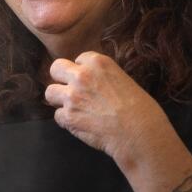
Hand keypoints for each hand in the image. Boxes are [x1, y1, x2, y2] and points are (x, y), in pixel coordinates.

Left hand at [43, 51, 169, 167]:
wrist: (139, 132)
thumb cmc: (141, 109)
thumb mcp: (125, 80)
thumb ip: (105, 78)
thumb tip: (96, 85)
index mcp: (99, 62)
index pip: (79, 58)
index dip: (83, 70)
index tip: (89, 80)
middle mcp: (82, 75)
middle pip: (56, 69)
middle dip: (61, 79)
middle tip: (70, 90)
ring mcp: (72, 96)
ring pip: (50, 92)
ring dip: (59, 100)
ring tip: (73, 108)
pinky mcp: (68, 117)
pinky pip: (57, 115)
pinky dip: (66, 120)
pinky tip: (81, 123)